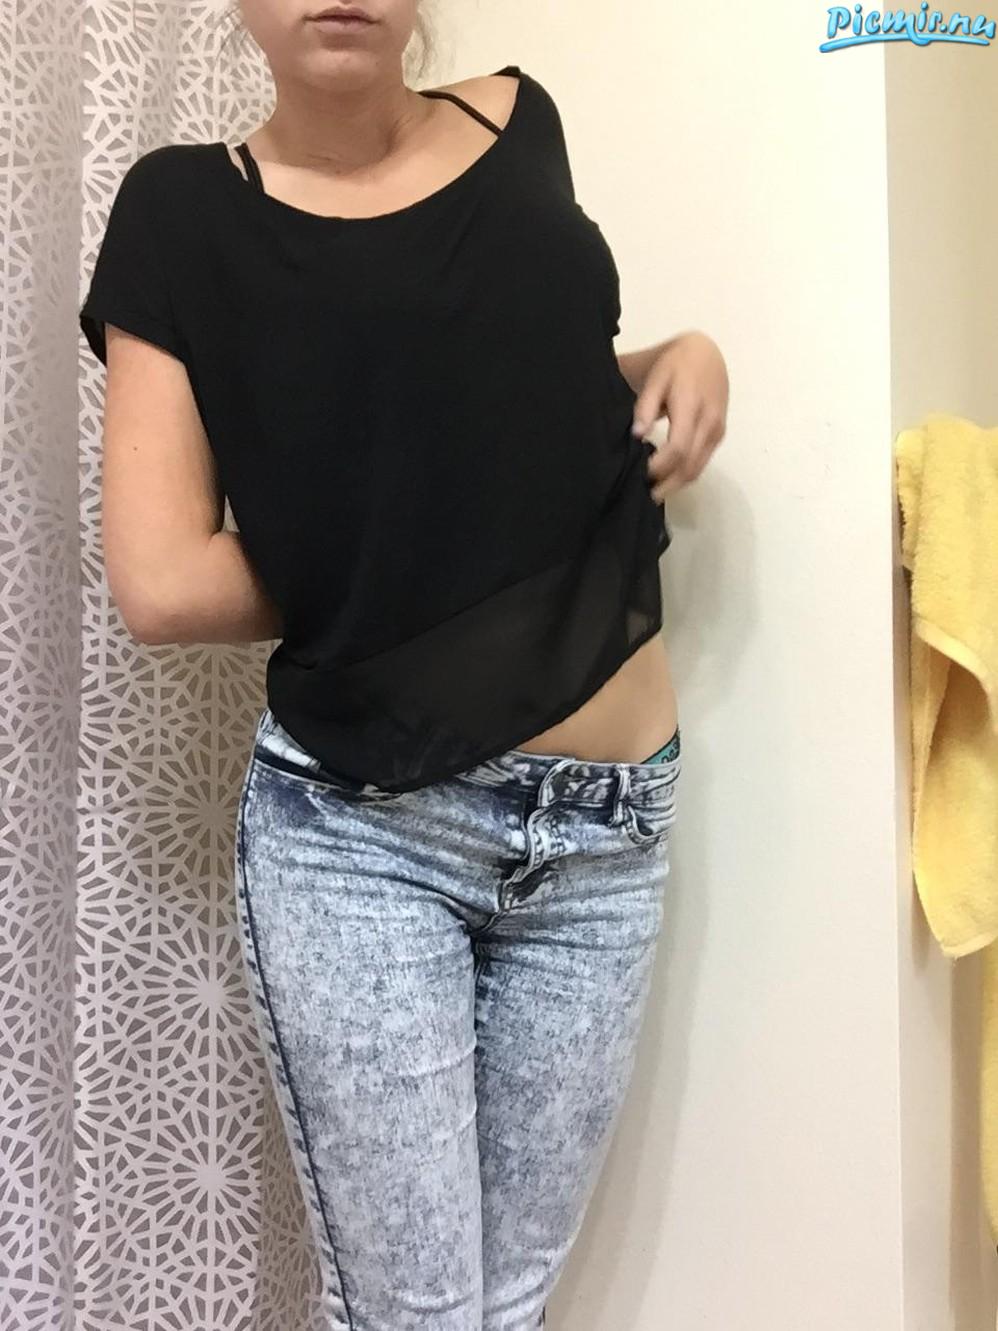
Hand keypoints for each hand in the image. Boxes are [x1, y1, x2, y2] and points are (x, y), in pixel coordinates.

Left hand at [631, 331, 728, 500]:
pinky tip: (668, 479)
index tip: (641, 474)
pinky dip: (686, 474)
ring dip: (677, 485)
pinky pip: (703, 461)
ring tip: (654, 492)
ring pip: (699, 468)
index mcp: (691, 406)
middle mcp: (709, 422)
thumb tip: (637, 434)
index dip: (660, 466)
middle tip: (645, 496)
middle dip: (668, 484)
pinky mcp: (720, 435)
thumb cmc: (674, 364)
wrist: (706, 354)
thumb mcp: (655, 378)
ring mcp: (717, 430)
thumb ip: (645, 406)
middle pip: (690, 464)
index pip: (679, 447)